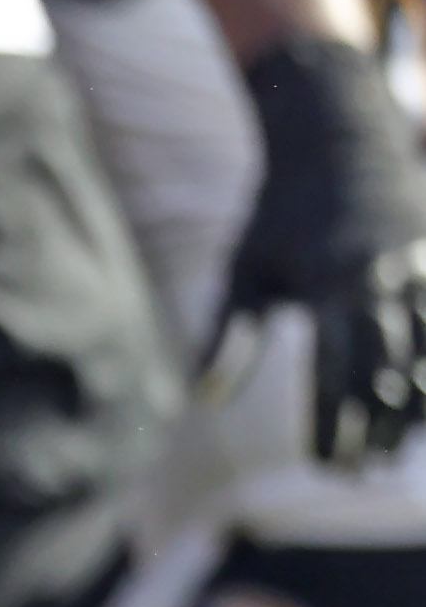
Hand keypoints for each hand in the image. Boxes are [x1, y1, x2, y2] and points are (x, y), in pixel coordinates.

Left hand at [230, 39, 425, 464]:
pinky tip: (420, 404)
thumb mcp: (243, 270)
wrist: (339, 130)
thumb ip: (225, 336)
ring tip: (391, 451)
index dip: (333, 424)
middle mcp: (387, 277)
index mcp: (334, 285)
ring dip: (413, 404)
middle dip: (373, 425)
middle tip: (356, 475)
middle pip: (388, 369)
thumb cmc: (279, 211)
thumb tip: (202, 400)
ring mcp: (422, 264)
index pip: (336, 373)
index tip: (322, 468)